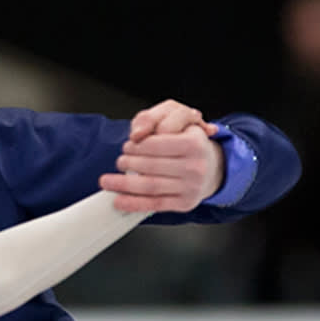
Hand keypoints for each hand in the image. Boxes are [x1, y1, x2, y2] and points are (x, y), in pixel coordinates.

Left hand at [99, 97, 223, 213]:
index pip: (155, 144)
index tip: (128, 145)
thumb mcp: (176, 116)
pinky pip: (155, 204)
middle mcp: (195, 166)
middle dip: (128, 163)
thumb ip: (153, 117)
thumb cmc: (189, 140)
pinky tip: (118, 201)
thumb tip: (137, 134)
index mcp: (194, 142)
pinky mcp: (184, 203)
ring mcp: (191, 187)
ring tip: (108, 181)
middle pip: (151, 166)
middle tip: (120, 161)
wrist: (211, 166)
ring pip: (150, 186)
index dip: (136, 145)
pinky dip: (133, 204)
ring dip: (124, 185)